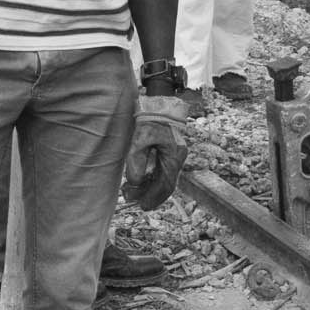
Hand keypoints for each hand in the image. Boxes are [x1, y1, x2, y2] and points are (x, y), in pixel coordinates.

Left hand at [122, 95, 188, 210]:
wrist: (159, 102)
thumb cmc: (150, 118)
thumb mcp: (140, 139)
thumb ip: (136, 161)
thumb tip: (135, 182)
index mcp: (174, 156)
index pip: (166, 184)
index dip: (154, 197)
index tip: (143, 206)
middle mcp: (177, 158)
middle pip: (166, 184)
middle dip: (151, 195)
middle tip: (136, 203)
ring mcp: (174, 155)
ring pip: (164, 178)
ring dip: (150, 187)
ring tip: (133, 193)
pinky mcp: (168, 151)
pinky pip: (162, 170)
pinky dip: (152, 179)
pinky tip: (140, 181)